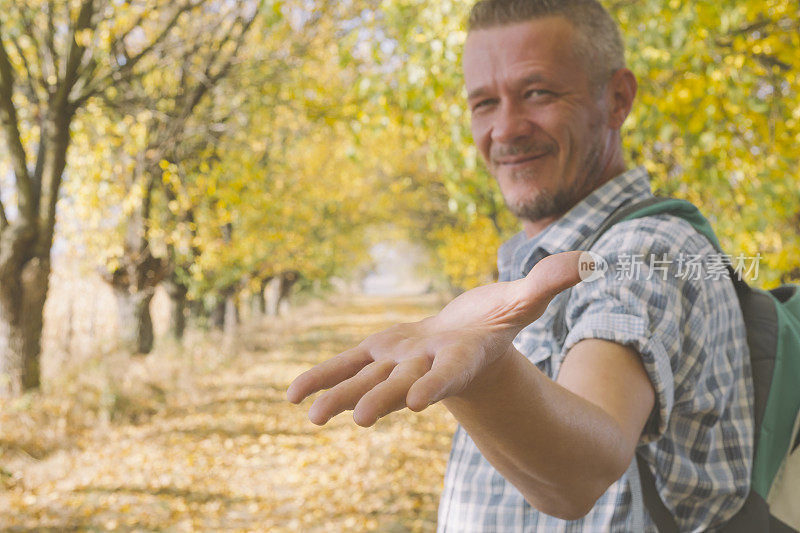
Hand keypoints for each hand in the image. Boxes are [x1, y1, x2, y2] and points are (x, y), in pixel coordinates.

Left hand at [286, 251, 584, 425]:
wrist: (465, 342)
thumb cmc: (496, 324)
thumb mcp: (521, 300)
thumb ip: (547, 283)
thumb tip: (589, 261)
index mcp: (459, 359)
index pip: (450, 375)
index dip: (438, 384)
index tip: (422, 400)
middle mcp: (424, 368)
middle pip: (402, 386)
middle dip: (382, 400)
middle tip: (360, 420)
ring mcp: (396, 364)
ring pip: (365, 381)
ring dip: (339, 395)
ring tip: (310, 415)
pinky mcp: (376, 354)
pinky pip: (346, 365)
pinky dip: (321, 375)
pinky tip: (293, 393)